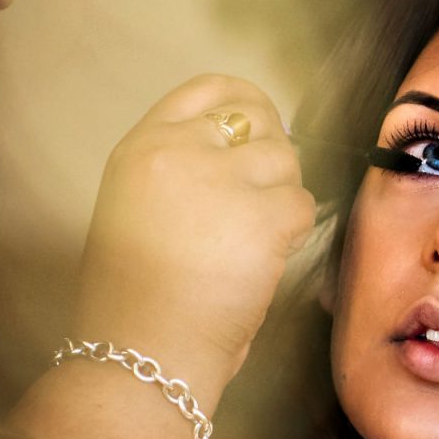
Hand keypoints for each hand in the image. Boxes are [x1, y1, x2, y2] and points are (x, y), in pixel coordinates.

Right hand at [72, 75, 318, 393]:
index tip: (261, 120)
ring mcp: (222, 179)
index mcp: (141, 147)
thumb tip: (242, 150)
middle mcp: (179, 151)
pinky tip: (264, 258)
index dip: (244, 100)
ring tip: (252, 240)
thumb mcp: (135, 207)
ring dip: (282, 197)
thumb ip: (180, 169)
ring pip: (286, 161)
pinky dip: (294, 232)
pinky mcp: (263, 214)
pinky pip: (303, 205)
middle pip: (258, 120)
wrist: (140, 349)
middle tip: (264, 196)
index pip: (206, 89)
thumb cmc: (135, 294)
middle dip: (272, 153)